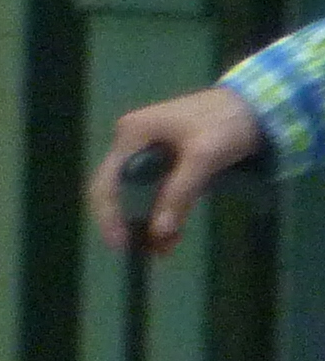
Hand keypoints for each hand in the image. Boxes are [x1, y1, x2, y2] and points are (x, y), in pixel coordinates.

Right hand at [92, 86, 264, 251]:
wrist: (253, 107)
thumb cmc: (224, 125)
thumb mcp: (203, 159)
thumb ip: (179, 194)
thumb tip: (158, 232)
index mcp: (132, 135)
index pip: (107, 181)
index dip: (109, 215)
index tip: (120, 245)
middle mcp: (131, 141)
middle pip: (117, 188)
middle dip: (127, 222)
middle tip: (141, 253)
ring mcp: (146, 148)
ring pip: (136, 192)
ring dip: (145, 221)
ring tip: (162, 250)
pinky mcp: (164, 157)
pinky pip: (154, 188)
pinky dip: (160, 211)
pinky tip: (171, 234)